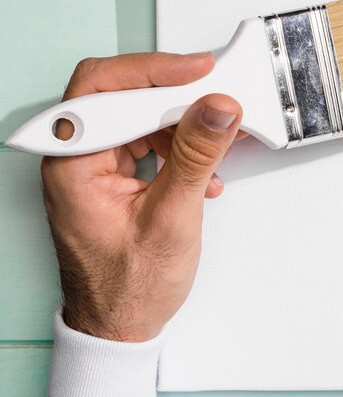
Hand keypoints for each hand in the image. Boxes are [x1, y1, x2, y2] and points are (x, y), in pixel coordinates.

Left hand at [40, 52, 243, 341]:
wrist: (119, 325)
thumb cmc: (127, 287)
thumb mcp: (171, 218)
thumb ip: (194, 156)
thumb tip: (216, 108)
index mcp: (72, 164)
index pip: (102, 88)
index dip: (153, 71)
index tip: (197, 70)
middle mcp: (74, 160)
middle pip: (118, 96)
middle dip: (170, 94)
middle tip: (212, 93)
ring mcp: (91, 167)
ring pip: (134, 117)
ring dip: (179, 124)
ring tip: (214, 141)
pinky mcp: (110, 177)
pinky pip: (143, 141)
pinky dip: (177, 146)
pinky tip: (201, 169)